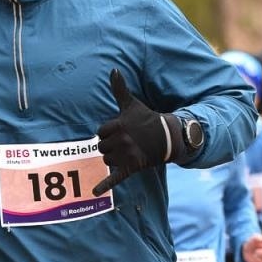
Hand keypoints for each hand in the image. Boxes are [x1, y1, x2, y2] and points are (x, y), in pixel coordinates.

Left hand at [92, 69, 187, 195]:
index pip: (100, 132)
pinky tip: (94, 193)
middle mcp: (121, 141)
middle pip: (102, 148)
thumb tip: (113, 69)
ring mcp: (126, 155)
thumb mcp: (131, 104)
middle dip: (111, 146)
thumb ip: (120, 88)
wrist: (167, 137)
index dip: (108, 133)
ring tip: (127, 153)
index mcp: (118, 125)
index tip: (121, 131)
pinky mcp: (131, 168)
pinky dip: (104, 185)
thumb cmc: (146, 119)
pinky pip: (114, 178)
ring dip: (113, 158)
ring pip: (106, 161)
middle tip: (126, 143)